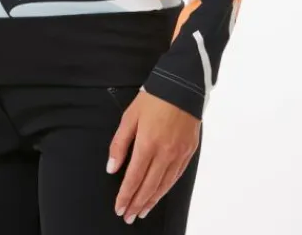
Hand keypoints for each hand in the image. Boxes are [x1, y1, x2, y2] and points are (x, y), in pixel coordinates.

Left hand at [106, 89, 200, 223]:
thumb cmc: (154, 98)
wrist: (182, 85)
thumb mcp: (130, 116)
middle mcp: (165, 153)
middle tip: (128, 217)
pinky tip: (159, 194)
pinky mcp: (189, 152)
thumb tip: (112, 167)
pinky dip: (166, 189)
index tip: (119, 208)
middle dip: (136, 204)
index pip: (134, 178)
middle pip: (148, 186)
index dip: (125, 196)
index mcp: (148, 143)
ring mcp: (178, 154)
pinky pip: (176, 177)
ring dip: (151, 201)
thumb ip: (119, 143)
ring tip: (142, 212)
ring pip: (164, 185)